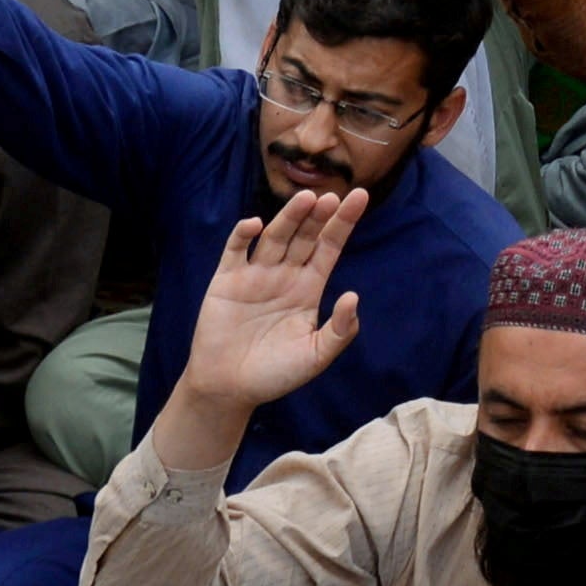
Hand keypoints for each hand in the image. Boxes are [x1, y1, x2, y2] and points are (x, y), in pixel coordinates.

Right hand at [179, 184, 373, 409]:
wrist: (229, 389)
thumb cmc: (275, 374)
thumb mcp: (316, 356)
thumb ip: (339, 330)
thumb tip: (354, 296)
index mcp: (308, 288)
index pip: (329, 247)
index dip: (343, 222)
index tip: (360, 196)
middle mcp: (284, 275)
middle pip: (304, 236)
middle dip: (317, 216)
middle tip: (331, 197)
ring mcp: (255, 274)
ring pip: (274, 237)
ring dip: (288, 218)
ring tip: (304, 199)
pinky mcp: (226, 280)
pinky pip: (235, 250)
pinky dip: (242, 234)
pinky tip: (254, 224)